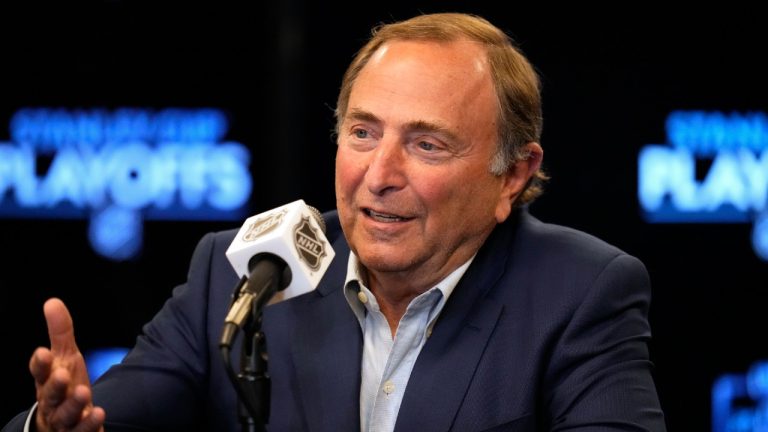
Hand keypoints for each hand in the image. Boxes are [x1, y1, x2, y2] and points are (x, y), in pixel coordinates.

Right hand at [29, 298, 104, 431]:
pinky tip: (100, 413)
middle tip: (62, 374)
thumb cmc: (64, 385)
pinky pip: (82, 431)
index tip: (43, 352)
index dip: (40, 363)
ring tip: (83, 392)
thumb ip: (60, 333)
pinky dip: (89, 424)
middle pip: (49, 395)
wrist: (66, 422)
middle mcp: (52, 401)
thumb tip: (52, 301)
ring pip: (65, 415)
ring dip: (73, 404)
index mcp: (47, 380)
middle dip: (54, 385)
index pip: (39, 372)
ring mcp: (65, 419)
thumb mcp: (65, 357)